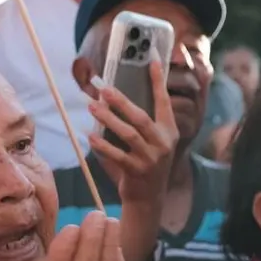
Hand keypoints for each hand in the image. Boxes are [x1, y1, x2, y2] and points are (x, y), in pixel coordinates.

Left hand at [87, 60, 178, 205]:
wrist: (148, 197)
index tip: (153, 62)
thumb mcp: (151, 142)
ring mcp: (151, 158)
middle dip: (122, 102)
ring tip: (92, 107)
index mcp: (169, 132)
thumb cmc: (145, 163)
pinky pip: (117, 155)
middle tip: (103, 89)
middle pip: (141, 118)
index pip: (164, 103)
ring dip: (109, 119)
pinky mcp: (137, 171)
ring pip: (129, 134)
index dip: (158, 82)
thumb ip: (139, 124)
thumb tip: (111, 99)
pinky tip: (91, 136)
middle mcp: (163, 143)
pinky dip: (103, 145)